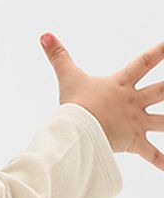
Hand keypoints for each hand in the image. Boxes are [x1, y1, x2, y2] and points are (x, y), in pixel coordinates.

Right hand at [40, 33, 163, 170]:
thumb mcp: (68, 77)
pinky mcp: (133, 142)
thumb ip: (58, 56)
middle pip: (163, 90)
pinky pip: (152, 154)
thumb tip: (45, 35)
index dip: (161, 51)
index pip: (144, 62)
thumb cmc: (74, 103)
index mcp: (120, 85)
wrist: (79, 129)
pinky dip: (163, 162)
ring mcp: (136, 122)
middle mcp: (133, 102)